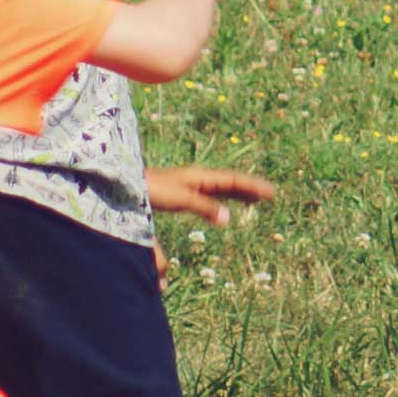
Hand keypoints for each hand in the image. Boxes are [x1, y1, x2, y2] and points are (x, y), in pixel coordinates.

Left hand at [146, 164, 274, 227]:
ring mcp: (190, 186)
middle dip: (249, 188)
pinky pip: (209, 198)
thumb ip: (205, 207)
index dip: (252, 186)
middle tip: (269, 194)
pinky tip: (222, 211)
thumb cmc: (153, 190)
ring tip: (253, 200)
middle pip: (229, 183)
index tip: (270, 192)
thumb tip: (228, 219)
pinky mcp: (181, 195)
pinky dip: (221, 203)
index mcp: (201, 177)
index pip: (233, 180)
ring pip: (220, 190)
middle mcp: (198, 180)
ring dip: (237, 194)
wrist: (127, 187)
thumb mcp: (182, 198)